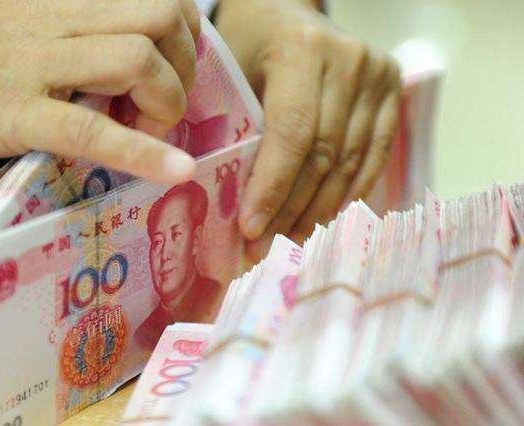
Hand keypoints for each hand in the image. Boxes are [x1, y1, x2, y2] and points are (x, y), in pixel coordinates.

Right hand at [0, 0, 199, 182]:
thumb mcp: (7, 36)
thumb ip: (62, 43)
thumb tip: (115, 72)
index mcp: (50, 1)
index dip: (183, 34)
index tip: (174, 72)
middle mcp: (46, 18)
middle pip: (158, 15)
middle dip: (185, 66)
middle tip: (166, 106)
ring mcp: (28, 63)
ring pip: (136, 57)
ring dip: (166, 102)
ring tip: (150, 131)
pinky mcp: (7, 113)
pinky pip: (90, 128)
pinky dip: (143, 151)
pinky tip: (176, 169)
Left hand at [217, 0, 400, 259]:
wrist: (286, 13)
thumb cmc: (249, 46)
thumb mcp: (231, 74)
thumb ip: (236, 130)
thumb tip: (228, 205)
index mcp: (302, 48)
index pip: (292, 133)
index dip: (273, 187)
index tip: (250, 229)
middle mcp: (349, 60)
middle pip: (323, 154)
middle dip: (291, 208)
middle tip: (263, 247)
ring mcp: (378, 76)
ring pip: (349, 162)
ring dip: (318, 209)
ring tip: (288, 239)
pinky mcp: (394, 92)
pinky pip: (374, 156)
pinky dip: (347, 192)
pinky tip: (320, 217)